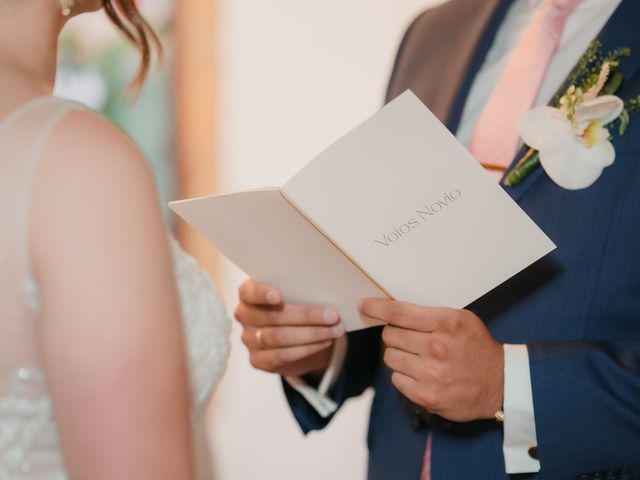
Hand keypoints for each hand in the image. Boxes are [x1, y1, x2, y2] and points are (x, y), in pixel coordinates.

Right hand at [235, 279, 344, 376]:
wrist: (291, 333)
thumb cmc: (294, 303)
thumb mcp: (294, 293)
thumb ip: (301, 290)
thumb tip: (327, 292)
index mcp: (248, 293)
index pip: (250, 291)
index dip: (262, 294)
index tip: (278, 296)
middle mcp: (244, 315)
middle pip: (273, 317)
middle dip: (306, 316)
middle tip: (332, 315)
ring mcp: (249, 339)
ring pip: (279, 337)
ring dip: (312, 334)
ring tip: (335, 330)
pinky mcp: (258, 360)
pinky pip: (283, 356)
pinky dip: (307, 349)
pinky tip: (325, 342)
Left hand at [360, 299, 502, 421]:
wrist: (500, 383)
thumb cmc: (476, 346)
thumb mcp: (460, 319)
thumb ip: (428, 314)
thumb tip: (390, 309)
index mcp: (446, 323)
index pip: (399, 313)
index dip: (376, 308)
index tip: (363, 305)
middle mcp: (437, 348)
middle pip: (390, 335)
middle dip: (395, 334)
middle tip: (411, 339)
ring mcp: (431, 374)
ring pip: (390, 357)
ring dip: (399, 355)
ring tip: (419, 357)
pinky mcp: (427, 396)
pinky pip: (396, 379)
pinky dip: (404, 375)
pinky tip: (421, 374)